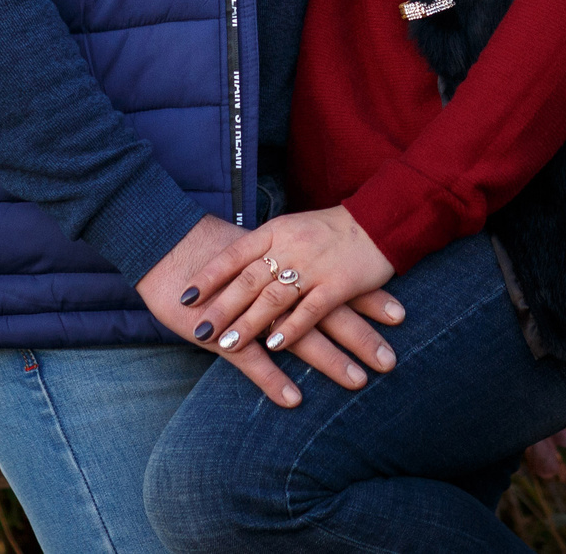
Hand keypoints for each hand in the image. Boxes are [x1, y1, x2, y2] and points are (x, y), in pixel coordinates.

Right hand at [135, 215, 402, 407]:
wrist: (163, 241)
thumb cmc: (210, 247)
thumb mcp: (256, 250)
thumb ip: (285, 262)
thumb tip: (316, 270)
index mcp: (284, 263)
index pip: (332, 282)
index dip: (366, 299)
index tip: (400, 315)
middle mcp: (273, 285)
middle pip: (325, 313)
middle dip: (360, 337)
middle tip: (391, 360)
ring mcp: (247, 311)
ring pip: (296, 338)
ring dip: (329, 360)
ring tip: (358, 380)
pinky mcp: (220, 331)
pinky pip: (250, 359)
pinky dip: (272, 379)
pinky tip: (294, 400)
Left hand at [191, 207, 398, 365]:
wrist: (380, 219)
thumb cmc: (331, 230)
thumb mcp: (293, 229)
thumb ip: (266, 249)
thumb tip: (233, 274)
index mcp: (276, 231)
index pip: (234, 254)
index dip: (209, 276)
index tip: (185, 297)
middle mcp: (290, 246)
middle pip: (248, 280)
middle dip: (222, 308)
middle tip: (199, 331)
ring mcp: (314, 266)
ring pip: (274, 298)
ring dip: (249, 324)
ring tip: (227, 344)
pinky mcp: (338, 283)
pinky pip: (310, 310)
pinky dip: (290, 329)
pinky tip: (273, 346)